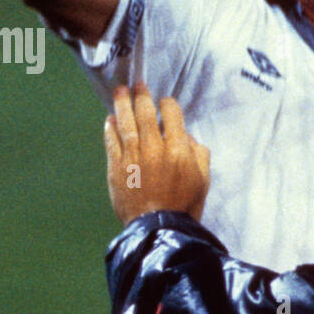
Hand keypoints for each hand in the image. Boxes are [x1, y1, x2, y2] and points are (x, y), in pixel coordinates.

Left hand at [104, 85, 210, 223]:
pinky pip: (111, 142)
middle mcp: (154, 149)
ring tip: (120, 91)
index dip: (168, 104)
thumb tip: (186, 136)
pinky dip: (110, 128)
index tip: (166, 103)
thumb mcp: (203, 180)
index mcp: (178, 150)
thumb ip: (198, 154)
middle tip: (138, 85)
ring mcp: (133, 158)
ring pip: (126, 123)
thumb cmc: (184, 205)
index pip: (171, 115)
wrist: (158, 228)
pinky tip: (110, 119)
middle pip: (146, 114)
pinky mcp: (116, 168)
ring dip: (122, 104)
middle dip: (142, 96)